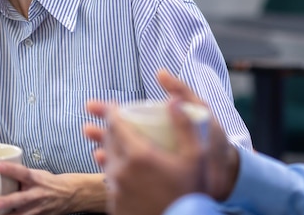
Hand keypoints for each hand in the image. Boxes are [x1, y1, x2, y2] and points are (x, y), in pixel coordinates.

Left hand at [0, 164, 105, 214]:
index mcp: (37, 179)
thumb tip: (0, 174)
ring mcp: (39, 209)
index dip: (11, 169)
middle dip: (8, 201)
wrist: (71, 194)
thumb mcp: (39, 174)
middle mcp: (38, 194)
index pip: (23, 172)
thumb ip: (22, 177)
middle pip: (22, 199)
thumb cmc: (51, 182)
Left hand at [84, 69, 239, 214]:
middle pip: (108, 140)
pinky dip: (113, 169)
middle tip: (115, 121)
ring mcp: (116, 189)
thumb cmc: (191, 192)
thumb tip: (173, 100)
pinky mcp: (114, 204)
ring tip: (117, 143)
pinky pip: (110, 180)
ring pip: (108, 160)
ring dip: (110, 147)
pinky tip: (123, 168)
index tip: (112, 104)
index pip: (116, 124)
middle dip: (110, 127)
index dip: (112, 110)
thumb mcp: (195, 157)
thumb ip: (184, 126)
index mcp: (139, 155)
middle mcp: (121, 170)